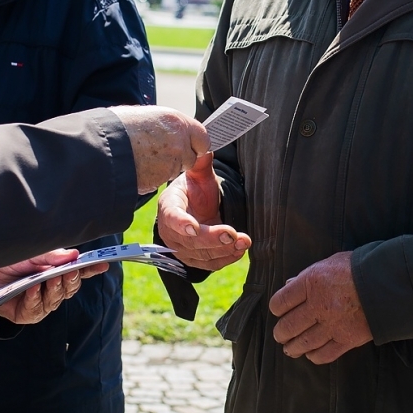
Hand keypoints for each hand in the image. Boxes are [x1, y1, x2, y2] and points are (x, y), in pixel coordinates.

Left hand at [0, 248, 108, 324]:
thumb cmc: (8, 263)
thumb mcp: (30, 254)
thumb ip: (50, 256)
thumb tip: (74, 255)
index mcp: (55, 273)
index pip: (78, 272)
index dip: (91, 269)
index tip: (103, 264)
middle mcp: (50, 290)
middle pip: (69, 289)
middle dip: (70, 280)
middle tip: (69, 272)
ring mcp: (40, 304)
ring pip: (55, 300)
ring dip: (54, 289)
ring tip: (50, 279)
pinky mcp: (26, 315)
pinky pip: (35, 309)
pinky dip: (34, 298)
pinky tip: (32, 289)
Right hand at [110, 105, 209, 194]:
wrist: (101, 147)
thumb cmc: (116, 126)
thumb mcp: (144, 116)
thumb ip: (162, 124)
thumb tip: (166, 128)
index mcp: (177, 122)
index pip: (202, 137)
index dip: (194, 142)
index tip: (186, 144)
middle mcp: (179, 142)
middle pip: (191, 156)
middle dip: (179, 157)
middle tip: (158, 152)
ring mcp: (171, 163)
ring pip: (175, 169)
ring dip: (165, 167)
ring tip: (143, 157)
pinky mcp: (160, 179)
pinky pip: (160, 179)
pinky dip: (152, 176)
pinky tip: (138, 167)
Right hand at [156, 151, 250, 270]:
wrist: (196, 206)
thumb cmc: (195, 189)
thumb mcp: (198, 174)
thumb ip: (201, 163)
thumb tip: (205, 148)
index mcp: (169, 205)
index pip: (171, 216)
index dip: (181, 223)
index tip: (194, 227)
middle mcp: (171, 230)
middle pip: (189, 240)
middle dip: (211, 238)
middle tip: (232, 234)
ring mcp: (181, 247)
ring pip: (201, 255)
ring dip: (223, 250)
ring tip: (243, 241)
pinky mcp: (194, 258)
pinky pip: (209, 264)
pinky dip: (226, 259)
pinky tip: (239, 249)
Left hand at [268, 252, 372, 363]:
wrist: (389, 283)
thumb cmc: (359, 267)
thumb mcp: (330, 262)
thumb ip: (308, 275)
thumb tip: (289, 284)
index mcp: (311, 282)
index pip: (281, 301)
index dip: (276, 308)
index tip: (278, 311)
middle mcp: (318, 305)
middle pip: (288, 325)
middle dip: (280, 332)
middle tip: (280, 335)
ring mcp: (332, 324)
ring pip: (303, 343)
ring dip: (293, 348)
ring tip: (290, 349)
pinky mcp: (347, 339)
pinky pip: (324, 354)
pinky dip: (314, 356)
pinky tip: (311, 354)